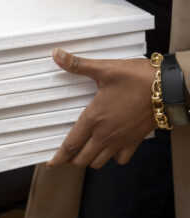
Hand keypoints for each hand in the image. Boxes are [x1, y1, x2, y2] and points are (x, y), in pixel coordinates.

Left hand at [46, 48, 156, 169]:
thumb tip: (56, 54)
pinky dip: (112, 157)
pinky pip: (121, 159)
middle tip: (66, 153)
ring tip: (84, 151)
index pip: (71, 145)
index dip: (58, 157)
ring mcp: (121, 141)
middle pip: (83, 159)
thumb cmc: (135, 78)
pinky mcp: (135, 141)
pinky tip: (109, 147)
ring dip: (89, 160)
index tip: (50, 163)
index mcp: (94, 119)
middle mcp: (105, 134)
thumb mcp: (104, 68)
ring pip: (99, 162)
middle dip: (71, 159)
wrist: (167, 87)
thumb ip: (77, 64)